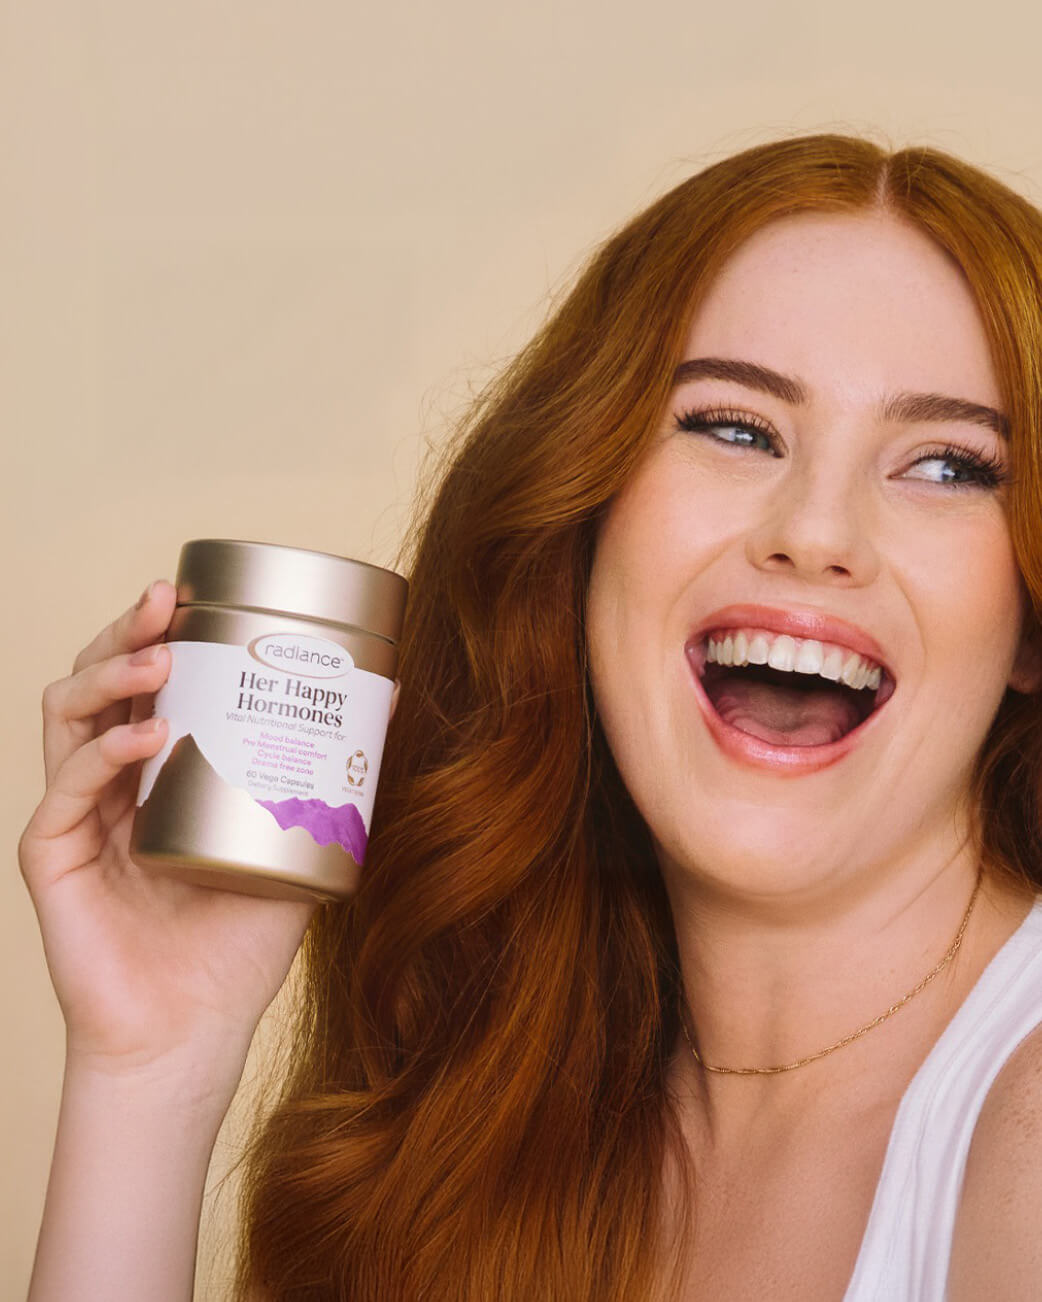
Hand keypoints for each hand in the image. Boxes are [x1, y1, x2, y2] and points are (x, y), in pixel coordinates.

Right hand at [18, 581, 395, 1094]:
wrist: (195, 1032)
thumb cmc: (239, 947)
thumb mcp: (299, 848)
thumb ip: (333, 783)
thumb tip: (390, 699)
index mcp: (157, 776)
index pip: (145, 685)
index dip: (159, 633)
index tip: (195, 595)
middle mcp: (111, 786)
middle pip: (98, 682)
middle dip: (127, 631)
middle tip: (166, 600)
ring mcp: (79, 818)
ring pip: (66, 715)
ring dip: (109, 675)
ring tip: (161, 658)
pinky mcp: (54, 858)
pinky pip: (65, 790)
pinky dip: (104, 755)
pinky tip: (146, 740)